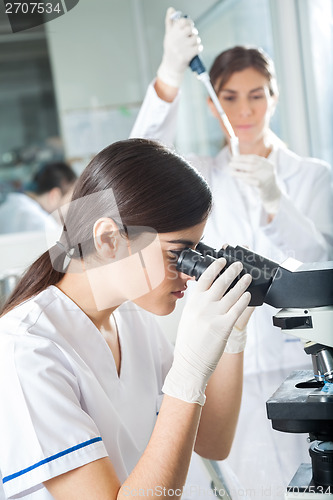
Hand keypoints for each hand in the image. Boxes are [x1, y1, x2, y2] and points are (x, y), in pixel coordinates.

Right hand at [157, 7, 201, 87]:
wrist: (170, 68)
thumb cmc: (171, 50)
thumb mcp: (168, 36)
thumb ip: (170, 22)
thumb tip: (171, 9)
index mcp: (171, 33)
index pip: (183, 22)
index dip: (188, 23)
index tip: (188, 27)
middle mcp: (175, 40)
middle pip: (191, 29)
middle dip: (193, 33)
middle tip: (191, 37)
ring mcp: (180, 48)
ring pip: (196, 39)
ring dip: (196, 42)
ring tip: (192, 46)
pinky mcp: (186, 56)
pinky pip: (198, 47)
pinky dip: (199, 48)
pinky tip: (195, 51)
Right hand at [162, 259, 251, 404]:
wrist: (190, 363)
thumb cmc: (188, 343)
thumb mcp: (187, 318)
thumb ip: (196, 304)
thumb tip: (206, 292)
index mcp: (192, 303)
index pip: (204, 278)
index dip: (215, 267)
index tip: (221, 261)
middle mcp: (203, 306)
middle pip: (221, 282)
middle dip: (232, 271)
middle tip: (239, 265)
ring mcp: (214, 315)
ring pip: (232, 293)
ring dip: (242, 283)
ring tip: (247, 277)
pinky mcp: (224, 326)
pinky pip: (238, 309)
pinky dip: (244, 300)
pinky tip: (248, 295)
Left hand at [230, 155, 281, 214]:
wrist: (274, 195)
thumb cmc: (264, 183)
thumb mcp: (260, 173)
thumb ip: (251, 168)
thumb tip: (236, 164)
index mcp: (268, 164)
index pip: (254, 158)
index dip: (242, 157)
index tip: (234, 158)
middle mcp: (268, 169)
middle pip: (251, 164)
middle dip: (239, 163)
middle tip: (230, 164)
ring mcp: (266, 177)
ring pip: (249, 173)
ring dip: (238, 172)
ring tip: (231, 172)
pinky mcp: (263, 185)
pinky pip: (250, 181)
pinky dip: (243, 179)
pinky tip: (239, 178)